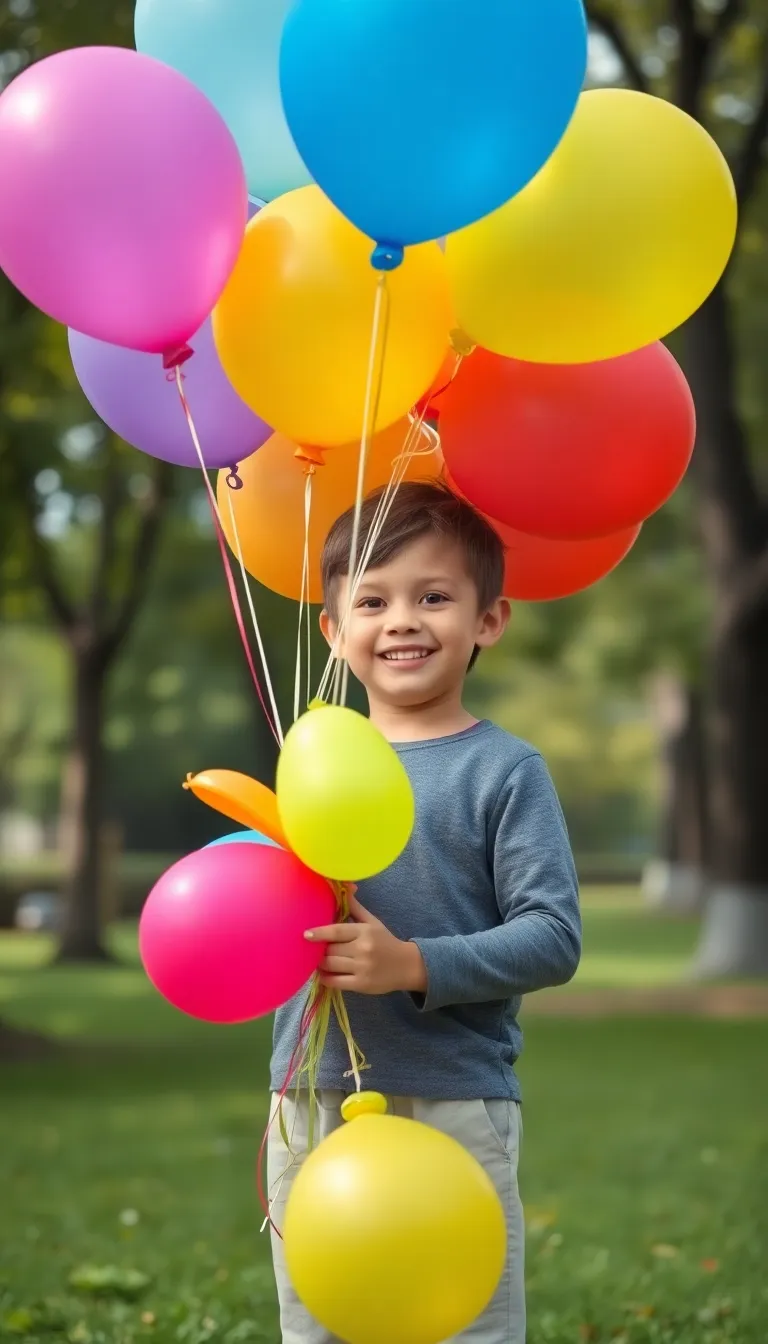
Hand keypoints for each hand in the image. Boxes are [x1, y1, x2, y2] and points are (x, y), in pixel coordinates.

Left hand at [305, 891, 426, 995]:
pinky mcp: (361, 985)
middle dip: (320, 950)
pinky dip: (325, 978)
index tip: (306, 934)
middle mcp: (363, 949)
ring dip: (320, 964)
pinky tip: (322, 975)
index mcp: (365, 931)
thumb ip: (355, 908)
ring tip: (317, 961)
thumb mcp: (373, 922)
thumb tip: (346, 887)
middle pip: (331, 949)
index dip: (320, 933)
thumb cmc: (386, 942)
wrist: (407, 966)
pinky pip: (335, 982)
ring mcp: (362, 968)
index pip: (337, 931)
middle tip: (313, 949)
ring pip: (331, 965)